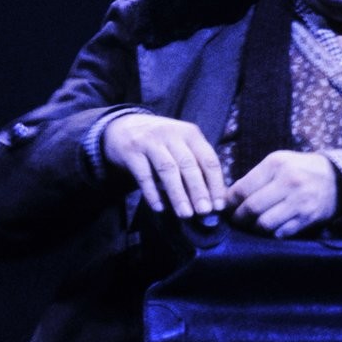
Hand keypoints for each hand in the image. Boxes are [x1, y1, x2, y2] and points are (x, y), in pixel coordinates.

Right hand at [102, 113, 226, 218]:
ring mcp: (150, 141)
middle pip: (188, 165)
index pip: (208, 159)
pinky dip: (152, 193)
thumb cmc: (160, 142)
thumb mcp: (180, 146)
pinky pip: (143, 175)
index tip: (218, 206)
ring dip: (178, 194)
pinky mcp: (131, 151)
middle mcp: (171, 134)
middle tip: (204, 212)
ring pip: (167, 169)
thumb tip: (211, 201)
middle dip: (198, 190)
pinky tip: (159, 208)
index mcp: (190, 133)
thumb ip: (195, 166)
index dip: (215, 183)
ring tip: (185, 214)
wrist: (123, 126)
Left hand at [227, 150, 337, 237]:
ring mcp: (299, 202)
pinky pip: (280, 233)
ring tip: (251, 225)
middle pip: (252, 208)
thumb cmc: (300, 170)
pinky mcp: (308, 218)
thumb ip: (254, 177)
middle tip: (236, 220)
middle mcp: (288, 182)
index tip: (226, 208)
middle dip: (239, 218)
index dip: (229, 202)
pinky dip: (271, 234)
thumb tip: (228, 197)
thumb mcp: (278, 162)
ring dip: (253, 228)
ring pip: (264, 224)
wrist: (336, 179)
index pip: (242, 189)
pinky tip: (269, 229)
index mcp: (276, 164)